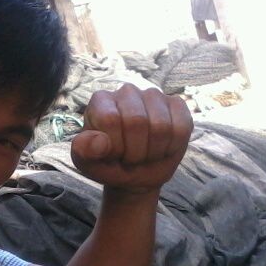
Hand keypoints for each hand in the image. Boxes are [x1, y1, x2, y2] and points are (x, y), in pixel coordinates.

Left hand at [71, 84, 192, 194]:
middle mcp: (127, 91)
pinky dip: (172, 147)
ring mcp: (154, 96)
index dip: (115, 146)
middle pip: (137, 121)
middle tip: (130, 158)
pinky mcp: (177, 105)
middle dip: (135, 152)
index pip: (111, 119)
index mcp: (101, 100)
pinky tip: (162, 147)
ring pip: (161, 127)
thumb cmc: (108, 164)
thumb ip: (84, 151)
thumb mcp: (87, 163)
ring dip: (153, 152)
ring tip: (145, 154)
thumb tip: (99, 141)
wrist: (135, 173)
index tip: (112, 155)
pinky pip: (181, 128)